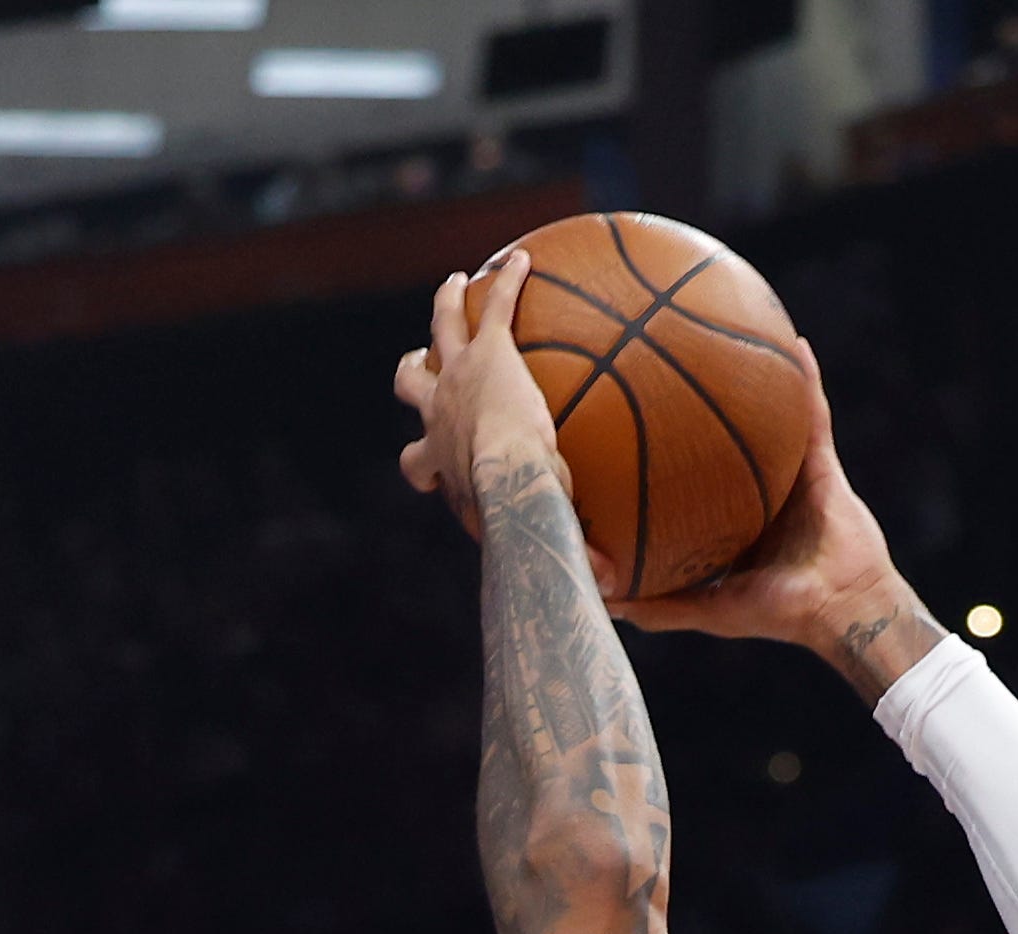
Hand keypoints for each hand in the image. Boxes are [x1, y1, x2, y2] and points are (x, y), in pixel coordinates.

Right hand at [395, 253, 565, 543]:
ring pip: (439, 329)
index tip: (428, 461)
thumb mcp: (535, 529)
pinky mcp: (487, 349)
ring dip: (446, 305)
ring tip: (456, 284)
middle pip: (409, 384)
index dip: (421, 461)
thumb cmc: (514, 509)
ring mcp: (457, 376)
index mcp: (440, 459)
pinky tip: (524, 258)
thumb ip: (568, 551)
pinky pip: (496, 305)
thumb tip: (608, 591)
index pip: (419, 463)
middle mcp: (438, 413)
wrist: (504, 468)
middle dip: (412, 370)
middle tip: (419, 359)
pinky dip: (508, 281)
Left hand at [619, 350, 935, 694]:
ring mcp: (792, 478)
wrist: (841, 609)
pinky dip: (808, 380)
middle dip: (698, 409)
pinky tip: (794, 345)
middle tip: (665, 367)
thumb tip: (603, 600)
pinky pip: (814, 415)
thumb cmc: (779, 615)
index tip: (629, 430)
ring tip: (729, 336)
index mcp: (733, 527)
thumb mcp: (708, 609)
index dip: (665, 460)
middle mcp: (760, 496)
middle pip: (723, 443)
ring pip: (768, 420)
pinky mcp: (823, 466)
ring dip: (756, 381)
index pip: (692, 487)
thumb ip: (660, 606)